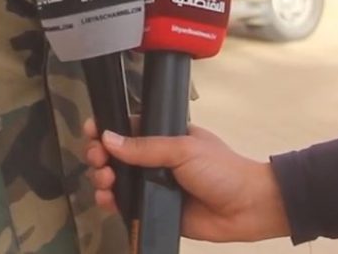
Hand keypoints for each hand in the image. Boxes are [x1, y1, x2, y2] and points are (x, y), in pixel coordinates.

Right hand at [83, 119, 289, 242]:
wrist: (247, 208)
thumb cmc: (220, 170)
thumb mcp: (183, 149)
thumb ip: (145, 147)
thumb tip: (107, 138)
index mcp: (163, 137)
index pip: (127, 128)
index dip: (105, 128)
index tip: (90, 131)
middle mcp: (154, 160)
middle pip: (114, 154)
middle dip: (99, 155)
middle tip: (97, 159)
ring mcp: (152, 185)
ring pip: (116, 180)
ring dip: (102, 178)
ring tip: (105, 180)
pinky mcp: (153, 209)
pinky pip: (125, 205)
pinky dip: (110, 202)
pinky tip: (107, 200)